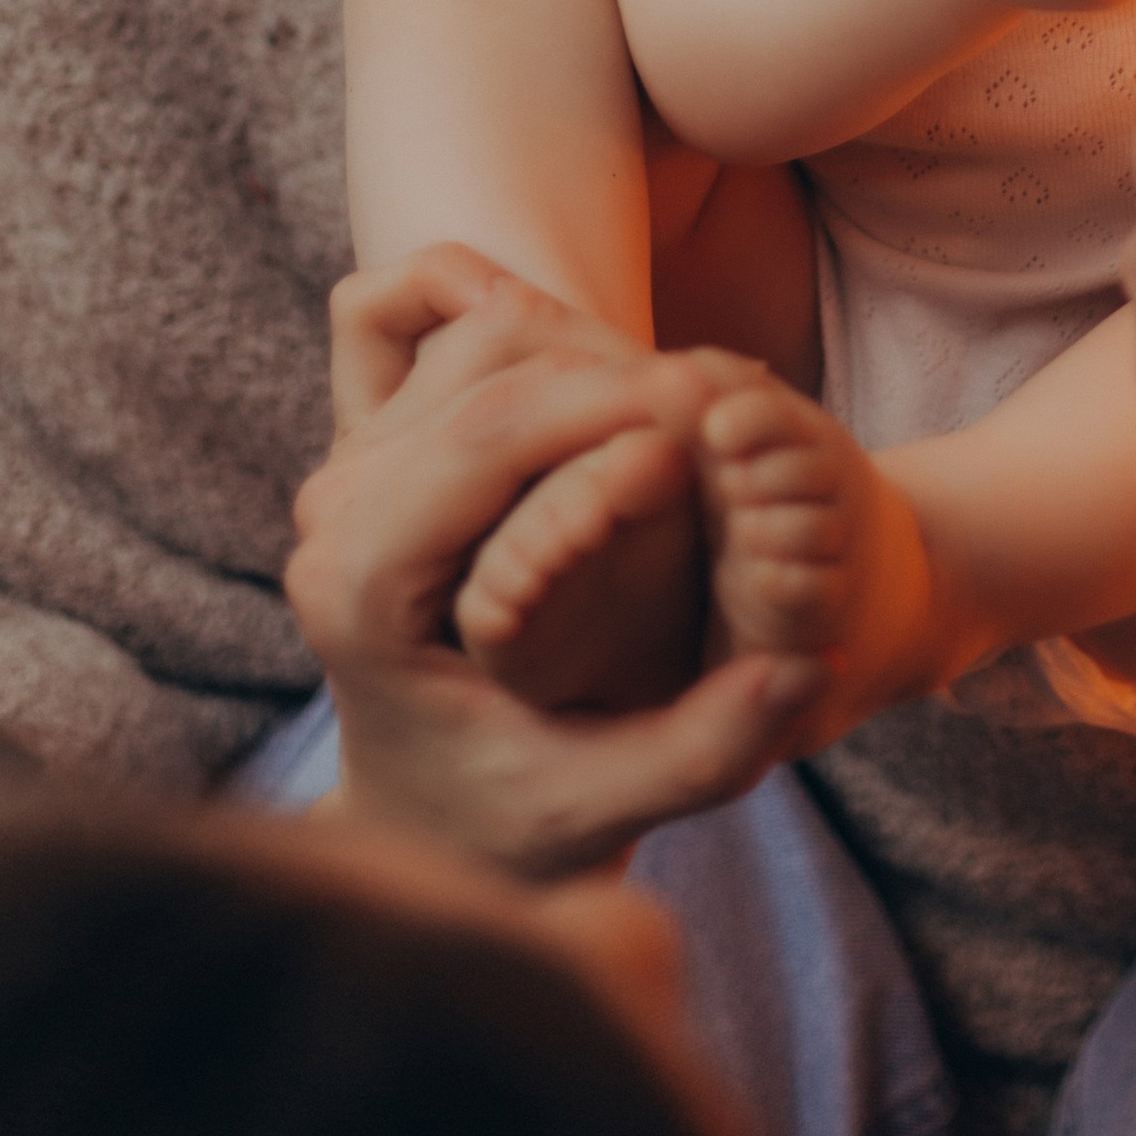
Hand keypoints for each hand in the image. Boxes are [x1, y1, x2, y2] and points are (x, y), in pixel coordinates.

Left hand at [287, 250, 824, 877]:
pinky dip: (523, 317)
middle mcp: (331, 517)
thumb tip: (804, 667)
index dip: (609, 402)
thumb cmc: (514, 818)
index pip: (487, 438)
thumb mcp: (607, 806)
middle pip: (482, 371)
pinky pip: (435, 325)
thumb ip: (705, 746)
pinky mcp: (370, 449)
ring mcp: (343, 473)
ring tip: (679, 406)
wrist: (425, 816)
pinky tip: (599, 367)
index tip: (712, 403)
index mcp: (361, 594)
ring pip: (472, 336)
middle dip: (614, 370)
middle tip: (720, 402)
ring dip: (588, 350)